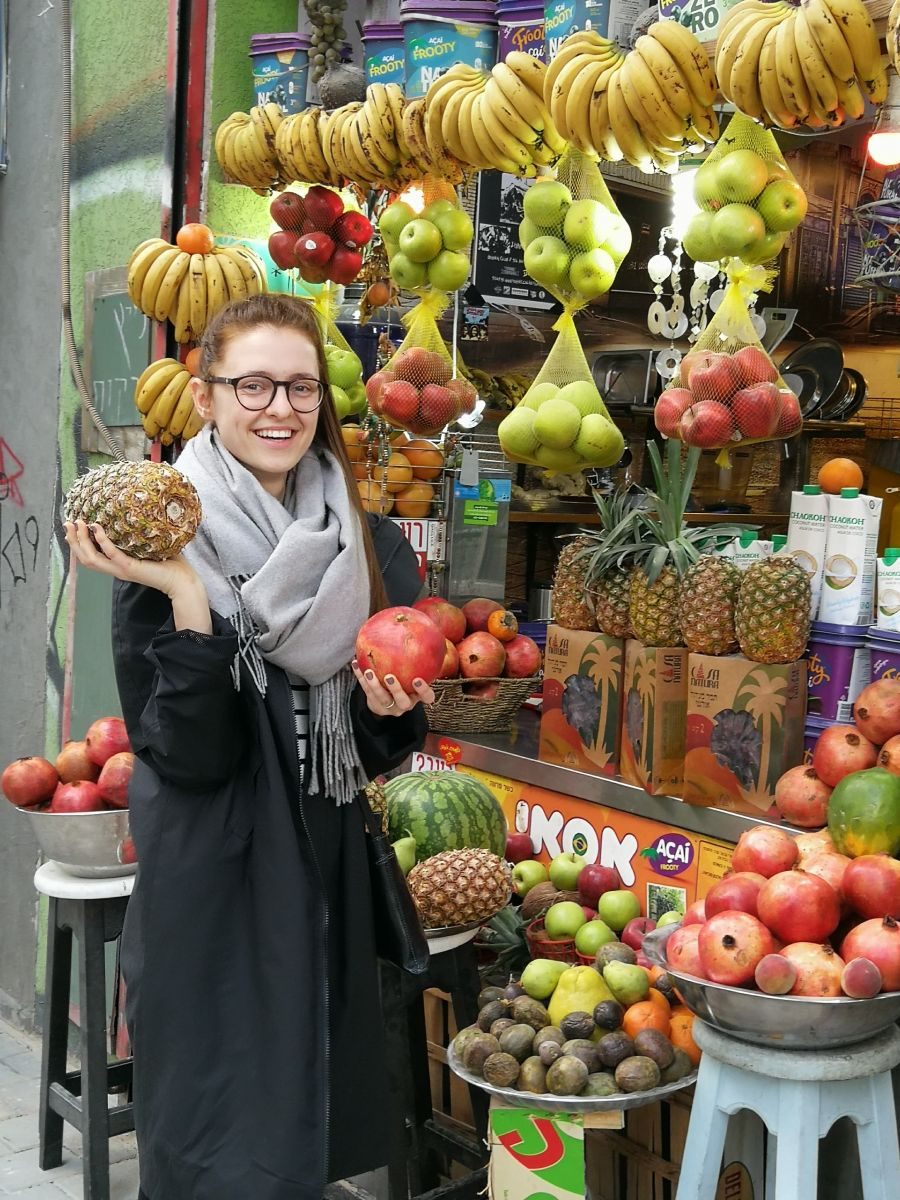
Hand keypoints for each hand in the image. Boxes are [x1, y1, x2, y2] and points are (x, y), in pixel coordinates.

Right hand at [64, 520, 200, 599]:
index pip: (91, 556)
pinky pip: (110, 554)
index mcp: (118, 565)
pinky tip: (97, 527)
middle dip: (74, 541)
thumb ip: (139, 535)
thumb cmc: (170, 564)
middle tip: (68, 523)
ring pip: (91, 559)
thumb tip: (138, 514)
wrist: (182, 582)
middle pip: (84, 558)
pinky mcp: (130, 568)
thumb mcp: (149, 546)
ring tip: (78, 524)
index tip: (73, 528)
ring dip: (81, 541)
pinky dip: (102, 540)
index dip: (78, 543)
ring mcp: (121, 570)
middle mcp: (115, 569)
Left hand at [351, 660, 434, 716]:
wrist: (388, 701)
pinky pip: (367, 692)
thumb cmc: (406, 679)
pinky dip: (360, 678)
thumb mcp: (415, 672)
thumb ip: (419, 658)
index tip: (417, 679)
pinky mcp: (376, 706)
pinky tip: (355, 664)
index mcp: (418, 696)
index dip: (423, 690)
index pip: (427, 697)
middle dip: (396, 689)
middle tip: (389, 676)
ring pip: (382, 699)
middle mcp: (405, 704)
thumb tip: (421, 627)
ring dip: (374, 685)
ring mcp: (390, 708)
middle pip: (403, 701)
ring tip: (368, 671)